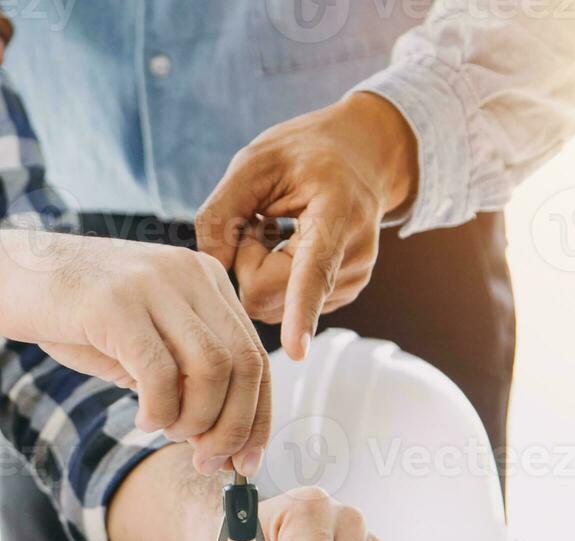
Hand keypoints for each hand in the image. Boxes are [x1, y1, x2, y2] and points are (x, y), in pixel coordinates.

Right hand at [0, 232, 270, 475]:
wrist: (4, 273)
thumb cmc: (76, 315)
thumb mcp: (145, 339)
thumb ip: (186, 375)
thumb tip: (222, 439)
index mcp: (206, 280)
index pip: (256, 357)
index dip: (257, 417)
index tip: (246, 462)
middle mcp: (190, 274)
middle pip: (244, 365)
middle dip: (233, 427)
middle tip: (207, 461)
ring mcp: (154, 285)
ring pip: (212, 370)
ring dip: (196, 420)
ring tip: (166, 431)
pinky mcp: (116, 304)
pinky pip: (161, 374)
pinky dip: (160, 411)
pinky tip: (143, 419)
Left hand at [196, 92, 417, 359]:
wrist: (362, 155)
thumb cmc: (304, 154)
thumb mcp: (254, 162)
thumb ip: (222, 213)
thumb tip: (212, 271)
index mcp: (336, 214)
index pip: (313, 272)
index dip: (301, 312)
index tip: (297, 351)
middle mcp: (352, 256)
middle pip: (270, 294)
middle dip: (248, 263)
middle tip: (259, 222)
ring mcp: (351, 280)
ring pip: (274, 303)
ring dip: (261, 270)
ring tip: (278, 230)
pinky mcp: (342, 295)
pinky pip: (284, 304)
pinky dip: (275, 276)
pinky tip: (291, 244)